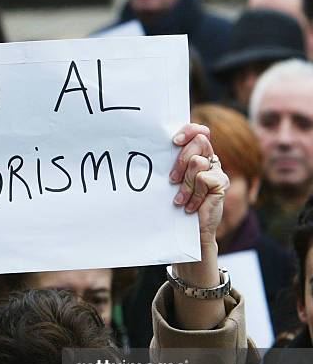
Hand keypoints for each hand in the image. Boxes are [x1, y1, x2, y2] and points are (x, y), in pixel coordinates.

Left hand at [168, 123, 229, 329]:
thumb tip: (141, 146)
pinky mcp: (221, 184)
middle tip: (171, 180)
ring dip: (185, 184)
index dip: (188, 130)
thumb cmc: (173, 207)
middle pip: (200, 141)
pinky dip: (194, 194)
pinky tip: (189, 207)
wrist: (188, 233)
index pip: (198, 131)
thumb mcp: (169, 184)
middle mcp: (210, 159)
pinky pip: (205, 179)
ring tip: (180, 200)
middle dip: (181, 159)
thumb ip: (166, 165)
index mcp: (196, 154)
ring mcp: (217, 171)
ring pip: (198, 162)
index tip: (173, 141)